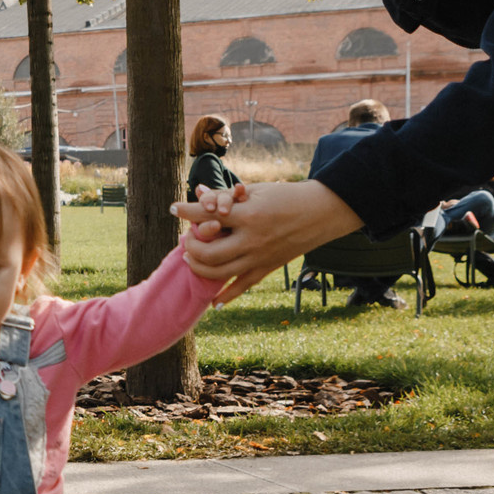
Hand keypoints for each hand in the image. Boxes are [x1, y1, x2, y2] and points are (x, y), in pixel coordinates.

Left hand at [174, 178, 363, 302]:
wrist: (320, 213)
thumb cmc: (286, 196)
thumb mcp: (256, 191)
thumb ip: (227, 196)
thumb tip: (198, 193)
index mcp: (248, 217)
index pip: (207, 216)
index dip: (186, 211)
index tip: (173, 208)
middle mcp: (252, 241)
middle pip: (208, 253)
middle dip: (190, 246)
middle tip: (186, 238)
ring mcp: (260, 258)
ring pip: (219, 273)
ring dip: (198, 267)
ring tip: (190, 258)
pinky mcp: (267, 268)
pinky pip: (242, 287)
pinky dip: (227, 296)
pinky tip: (214, 302)